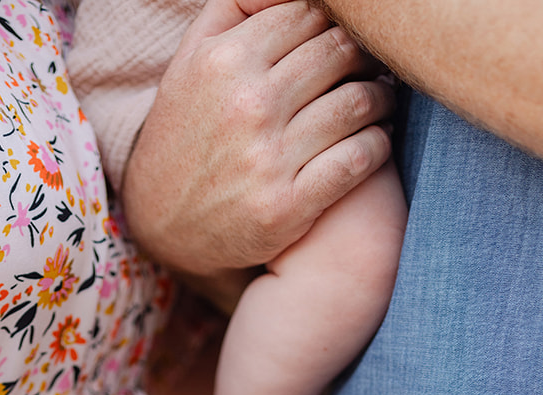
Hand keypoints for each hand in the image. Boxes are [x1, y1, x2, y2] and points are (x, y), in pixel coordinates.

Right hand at [122, 0, 395, 280]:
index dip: (334, 21)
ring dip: (380, 97)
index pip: (308, 15)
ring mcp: (267, 159)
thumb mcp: (192, 59)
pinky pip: (357, 159)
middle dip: (363, 55)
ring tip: (381, 98)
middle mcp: (247, 106)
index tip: (344, 36)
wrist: (162, 224)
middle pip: (338, 53)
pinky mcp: (286, 207)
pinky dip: (378, 144)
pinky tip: (376, 139)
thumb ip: (239, 8)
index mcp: (225, 61)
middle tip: (373, 64)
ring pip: (356, 103)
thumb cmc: (186, 132)